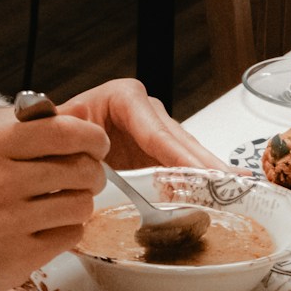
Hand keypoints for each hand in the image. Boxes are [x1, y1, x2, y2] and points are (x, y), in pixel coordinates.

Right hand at [0, 106, 104, 290]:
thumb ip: (21, 136)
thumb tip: (79, 117)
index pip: (61, 132)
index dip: (91, 137)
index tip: (97, 144)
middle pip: (79, 169)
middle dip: (92, 174)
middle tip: (86, 178)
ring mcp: (6, 222)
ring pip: (80, 204)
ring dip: (80, 205)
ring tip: (61, 206)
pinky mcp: (16, 258)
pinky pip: (69, 236)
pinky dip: (65, 232)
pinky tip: (45, 230)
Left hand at [55, 78, 225, 170]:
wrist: (53, 141)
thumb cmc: (57, 131)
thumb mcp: (57, 128)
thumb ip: (64, 134)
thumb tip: (73, 138)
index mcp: (123, 97)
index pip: (155, 130)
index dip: (178, 155)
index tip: (198, 172)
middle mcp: (146, 112)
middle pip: (180, 141)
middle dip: (205, 163)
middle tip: (230, 182)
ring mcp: (157, 133)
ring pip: (188, 153)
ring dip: (210, 173)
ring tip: (237, 187)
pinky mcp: (161, 154)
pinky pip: (184, 167)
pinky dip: (202, 181)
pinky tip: (224, 192)